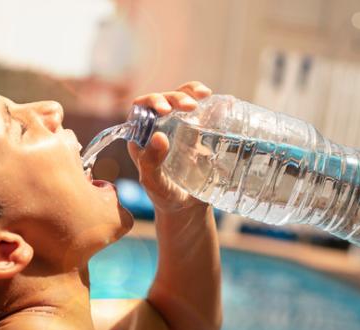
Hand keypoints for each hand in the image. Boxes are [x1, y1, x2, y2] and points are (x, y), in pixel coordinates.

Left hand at [127, 81, 211, 213]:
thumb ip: (151, 163)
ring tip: (205, 96)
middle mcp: (158, 126)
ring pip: (181, 98)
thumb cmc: (164, 197)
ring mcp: (178, 126)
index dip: (151, 102)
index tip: (165, 109)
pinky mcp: (197, 129)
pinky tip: (218, 102)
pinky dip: (209, 101)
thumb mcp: (154, 183)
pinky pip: (200, 109)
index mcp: (141, 136)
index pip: (141, 108)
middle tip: (190, 106)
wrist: (187, 207)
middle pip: (163, 100)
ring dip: (191, 93)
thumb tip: (158, 137)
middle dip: (175, 97)